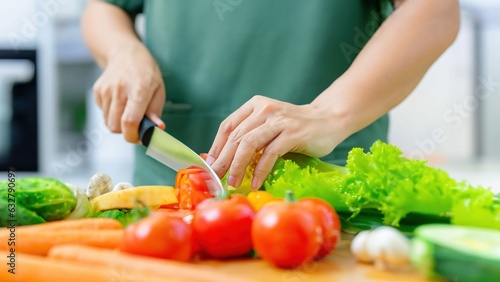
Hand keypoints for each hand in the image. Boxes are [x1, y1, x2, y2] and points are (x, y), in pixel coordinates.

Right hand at [92, 42, 165, 142]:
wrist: (125, 53)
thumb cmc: (146, 73)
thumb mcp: (159, 90)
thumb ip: (156, 112)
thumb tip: (156, 129)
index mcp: (139, 90)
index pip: (130, 122)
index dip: (134, 136)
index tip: (141, 137)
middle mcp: (119, 89)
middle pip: (116, 127)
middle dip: (126, 132)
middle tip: (137, 125)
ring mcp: (106, 90)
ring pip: (108, 123)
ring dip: (119, 123)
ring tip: (128, 110)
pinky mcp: (97, 91)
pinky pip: (103, 114)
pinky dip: (112, 114)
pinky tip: (120, 102)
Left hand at [207, 95, 344, 189]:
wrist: (329, 119)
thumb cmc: (296, 127)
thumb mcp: (269, 126)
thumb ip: (250, 137)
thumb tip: (223, 160)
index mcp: (255, 105)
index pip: (228, 127)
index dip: (216, 148)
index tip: (210, 166)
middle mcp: (265, 109)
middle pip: (236, 137)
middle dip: (223, 161)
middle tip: (216, 179)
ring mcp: (279, 121)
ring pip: (249, 144)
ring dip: (238, 166)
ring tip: (233, 182)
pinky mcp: (293, 133)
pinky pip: (270, 154)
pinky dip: (260, 171)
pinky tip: (255, 182)